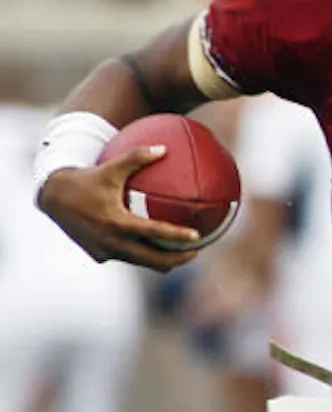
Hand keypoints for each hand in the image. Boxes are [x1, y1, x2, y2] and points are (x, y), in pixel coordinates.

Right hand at [37, 151, 201, 271]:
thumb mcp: (111, 168)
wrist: (52, 197)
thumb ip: (137, 157)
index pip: (155, 234)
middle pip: (154, 260)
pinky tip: (155, 246)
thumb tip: (164, 148)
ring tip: (182, 252)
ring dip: (162, 260)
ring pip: (142, 262)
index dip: (178, 238)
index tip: (199, 238)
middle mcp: (111, 242)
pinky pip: (127, 258)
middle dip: (178, 259)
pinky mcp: (99, 255)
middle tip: (196, 251)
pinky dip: (143, 255)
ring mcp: (105, 252)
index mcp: (117, 223)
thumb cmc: (85, 180)